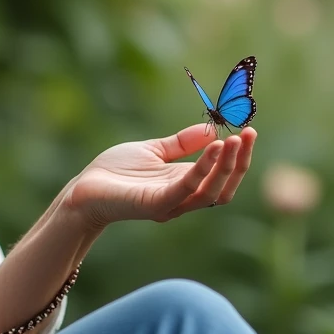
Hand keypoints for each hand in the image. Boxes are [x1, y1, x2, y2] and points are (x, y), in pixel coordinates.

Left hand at [62, 124, 255, 229]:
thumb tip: (211, 129)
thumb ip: (181, 144)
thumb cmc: (116, 172)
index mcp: (184, 185)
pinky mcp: (155, 204)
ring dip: (226, 165)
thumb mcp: (154, 151)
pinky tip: (213, 148)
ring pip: (210, 191)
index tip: (249, 132)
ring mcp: (170, 204)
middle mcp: (182, 199)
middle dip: (239, 161)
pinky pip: (186, 189)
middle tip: (250, 134)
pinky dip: (203, 169)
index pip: (222, 176)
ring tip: (236, 141)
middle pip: (224, 187)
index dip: (238, 157)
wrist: (84, 188)